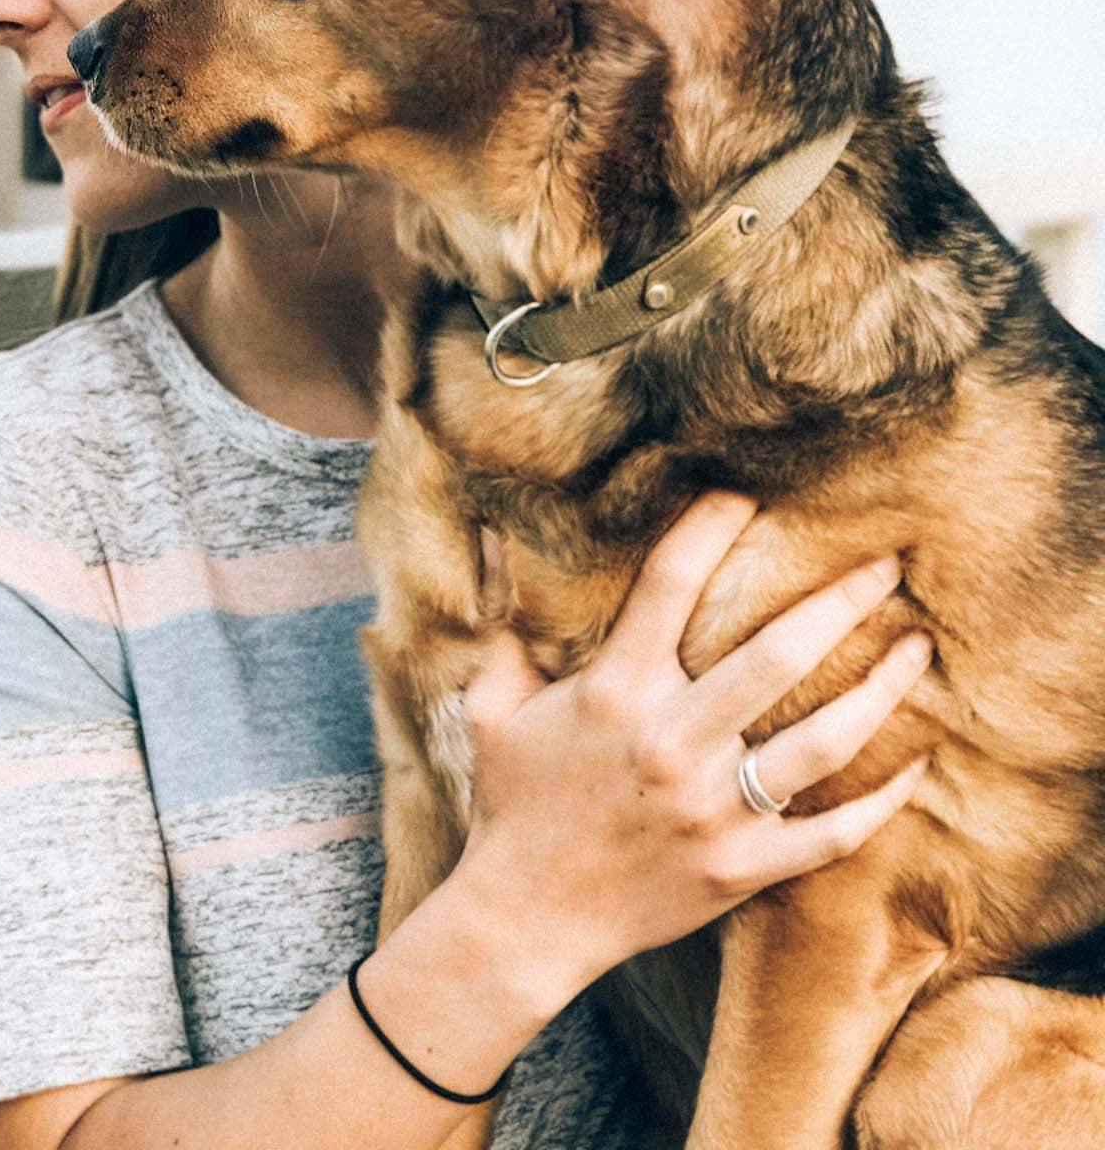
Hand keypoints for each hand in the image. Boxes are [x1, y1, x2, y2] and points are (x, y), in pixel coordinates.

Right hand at [453, 491, 930, 1006]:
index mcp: (614, 691)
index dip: (712, 525)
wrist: (524, 919)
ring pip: (823, 741)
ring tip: (917, 647)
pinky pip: (832, 834)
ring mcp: (712, 810)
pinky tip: (917, 764)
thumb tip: (497, 540)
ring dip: (881, 689)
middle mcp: (671, 742)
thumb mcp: (493, 707)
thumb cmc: (513, 803)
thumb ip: (507, 626)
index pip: (671, 581)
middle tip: (886, 562)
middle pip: (778, 654)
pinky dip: (884, 801)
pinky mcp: (740, 869)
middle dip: (841, 600)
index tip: (749, 492)